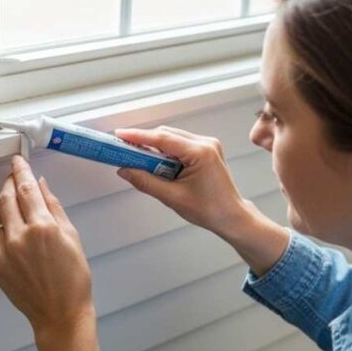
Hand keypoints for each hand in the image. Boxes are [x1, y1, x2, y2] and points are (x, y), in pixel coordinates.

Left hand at [0, 156, 94, 340]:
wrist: (60, 312)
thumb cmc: (74, 278)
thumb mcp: (73, 237)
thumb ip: (55, 208)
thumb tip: (42, 186)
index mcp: (44, 227)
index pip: (27, 189)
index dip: (21, 171)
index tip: (18, 161)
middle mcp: (20, 237)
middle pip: (6, 198)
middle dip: (10, 184)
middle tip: (14, 176)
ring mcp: (4, 251)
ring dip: (5, 207)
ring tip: (19, 208)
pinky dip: (4, 229)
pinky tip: (18, 236)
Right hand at [113, 126, 247, 238]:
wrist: (231, 215)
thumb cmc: (209, 209)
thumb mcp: (172, 197)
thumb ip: (145, 181)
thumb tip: (125, 170)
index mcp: (201, 153)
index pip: (163, 139)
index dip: (139, 136)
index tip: (120, 135)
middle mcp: (206, 144)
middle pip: (167, 135)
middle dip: (144, 142)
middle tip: (123, 150)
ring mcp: (208, 146)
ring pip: (173, 138)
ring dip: (155, 147)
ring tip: (137, 159)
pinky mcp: (207, 151)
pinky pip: (181, 145)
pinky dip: (166, 152)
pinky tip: (156, 163)